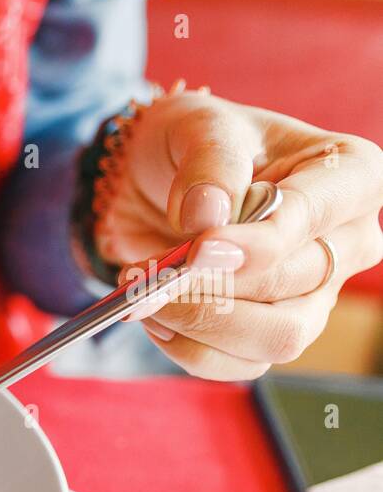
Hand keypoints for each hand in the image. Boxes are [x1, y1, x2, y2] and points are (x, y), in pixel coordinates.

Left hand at [97, 89, 382, 379]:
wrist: (156, 183)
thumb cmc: (194, 144)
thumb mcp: (198, 127)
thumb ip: (209, 164)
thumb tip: (207, 217)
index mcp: (348, 176)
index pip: (315, 219)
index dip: (259, 243)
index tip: (200, 251)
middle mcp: (346, 241)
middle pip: (290, 284)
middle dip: (210, 284)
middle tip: (146, 272)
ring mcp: (315, 295)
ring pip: (275, 337)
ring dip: (198, 323)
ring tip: (144, 293)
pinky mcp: (272, 333)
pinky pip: (238, 364)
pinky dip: (187, 347)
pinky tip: (155, 317)